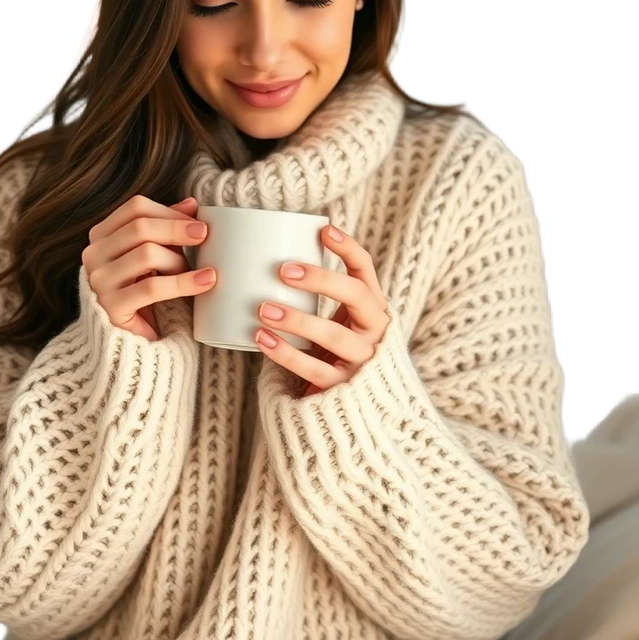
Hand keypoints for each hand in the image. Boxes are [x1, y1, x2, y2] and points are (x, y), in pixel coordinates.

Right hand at [81, 195, 215, 340]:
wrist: (128, 341)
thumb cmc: (143, 291)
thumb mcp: (154, 256)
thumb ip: (166, 228)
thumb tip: (191, 204)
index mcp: (101, 236)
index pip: (135, 208)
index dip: (170, 211)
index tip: (197, 222)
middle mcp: (93, 255)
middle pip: (140, 228)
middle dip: (177, 230)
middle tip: (204, 236)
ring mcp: (98, 281)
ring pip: (146, 254)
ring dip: (178, 260)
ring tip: (196, 272)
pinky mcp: (110, 307)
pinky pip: (152, 287)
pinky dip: (183, 282)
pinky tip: (205, 281)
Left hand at [254, 224, 389, 395]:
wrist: (353, 410)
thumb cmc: (335, 352)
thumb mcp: (338, 320)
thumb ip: (320, 297)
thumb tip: (267, 257)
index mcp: (373, 307)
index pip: (366, 270)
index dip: (348, 248)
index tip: (323, 229)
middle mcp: (375, 331)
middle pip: (356, 295)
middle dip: (321, 279)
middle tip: (283, 270)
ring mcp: (363, 361)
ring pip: (334, 336)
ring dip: (297, 319)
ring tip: (264, 308)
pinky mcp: (345, 389)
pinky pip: (314, 369)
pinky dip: (285, 353)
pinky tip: (262, 339)